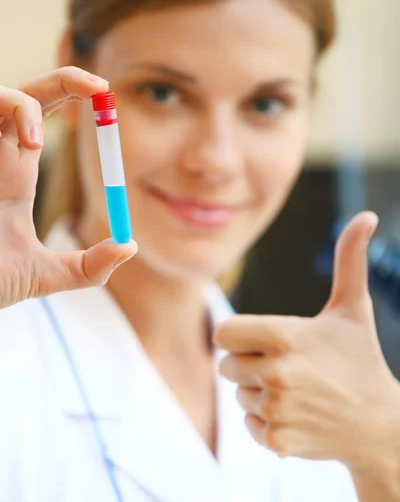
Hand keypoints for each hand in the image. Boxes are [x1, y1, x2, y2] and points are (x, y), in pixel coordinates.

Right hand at [0, 67, 136, 308]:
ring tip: (35, 141)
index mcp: (14, 171)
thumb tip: (129, 246)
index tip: (108, 97)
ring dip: (21, 103)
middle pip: (28, 94)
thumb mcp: (42, 274)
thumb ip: (87, 265)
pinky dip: (6, 114)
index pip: (43, 114)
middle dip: (65, 80)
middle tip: (102, 89)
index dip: (72, 94)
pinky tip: (25, 145)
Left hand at [215, 212, 399, 471]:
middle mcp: (277, 373)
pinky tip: (297, 415)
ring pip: (239, 395)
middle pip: (226, 365)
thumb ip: (350, 259)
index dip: (238, 337)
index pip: (223, 333)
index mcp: (286, 336)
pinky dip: (266, 421)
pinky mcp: (276, 440)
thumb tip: (367, 216)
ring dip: (259, 393)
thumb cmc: (361, 359)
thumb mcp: (354, 308)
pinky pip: (249, 424)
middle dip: (248, 364)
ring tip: (297, 391)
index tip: (261, 340)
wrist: (380, 425)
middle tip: (287, 367)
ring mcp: (277, 409)